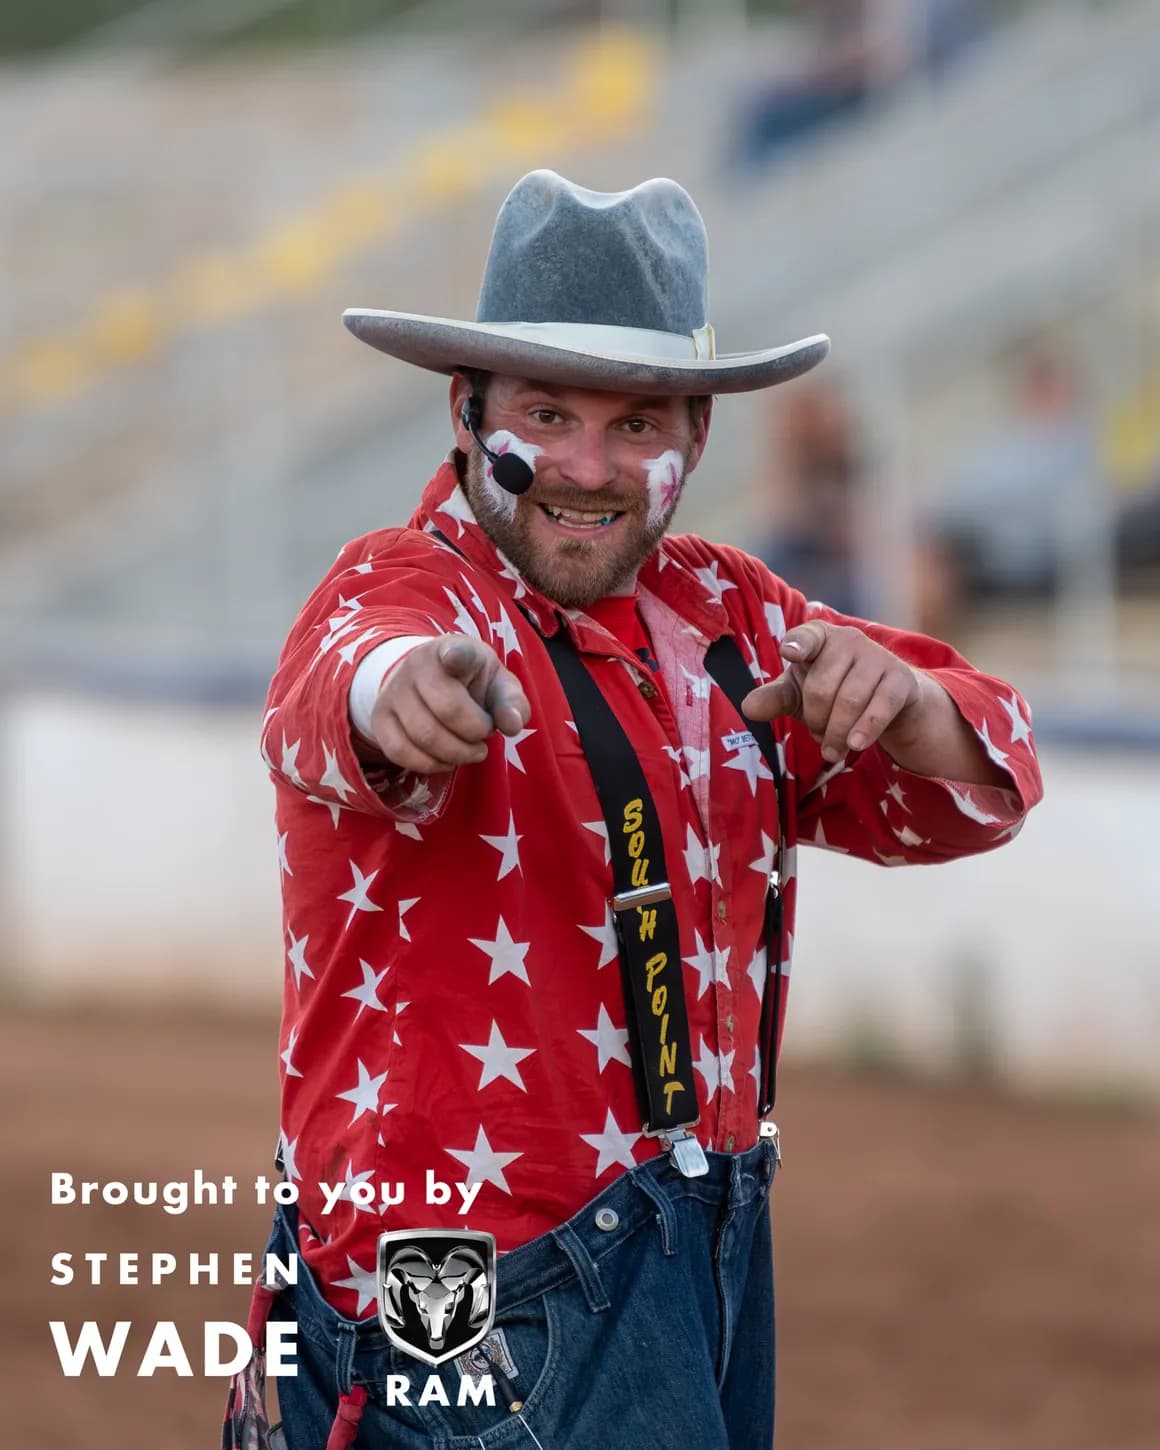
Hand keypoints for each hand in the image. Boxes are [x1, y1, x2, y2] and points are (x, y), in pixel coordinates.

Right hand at [369, 635, 530, 774]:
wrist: (430, 682)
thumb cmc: (473, 684)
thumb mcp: (499, 685)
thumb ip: (512, 703)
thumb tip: (512, 726)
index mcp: (453, 650)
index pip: (455, 652)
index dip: (456, 656)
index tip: (454, 658)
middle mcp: (417, 665)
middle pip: (448, 710)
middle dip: (475, 734)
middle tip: (484, 738)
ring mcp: (394, 691)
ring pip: (424, 736)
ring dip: (456, 754)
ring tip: (470, 751)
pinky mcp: (380, 718)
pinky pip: (400, 752)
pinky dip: (429, 765)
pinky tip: (446, 760)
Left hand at [741, 621, 920, 763]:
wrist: (885, 698)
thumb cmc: (832, 690)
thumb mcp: (798, 694)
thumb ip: (773, 699)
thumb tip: (748, 708)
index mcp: (818, 636)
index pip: (806, 637)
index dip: (798, 644)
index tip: (789, 653)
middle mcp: (848, 639)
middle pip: (822, 688)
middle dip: (816, 720)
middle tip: (818, 736)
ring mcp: (877, 656)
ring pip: (850, 701)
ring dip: (837, 732)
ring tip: (832, 749)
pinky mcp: (899, 679)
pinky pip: (880, 707)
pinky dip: (865, 729)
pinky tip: (855, 745)